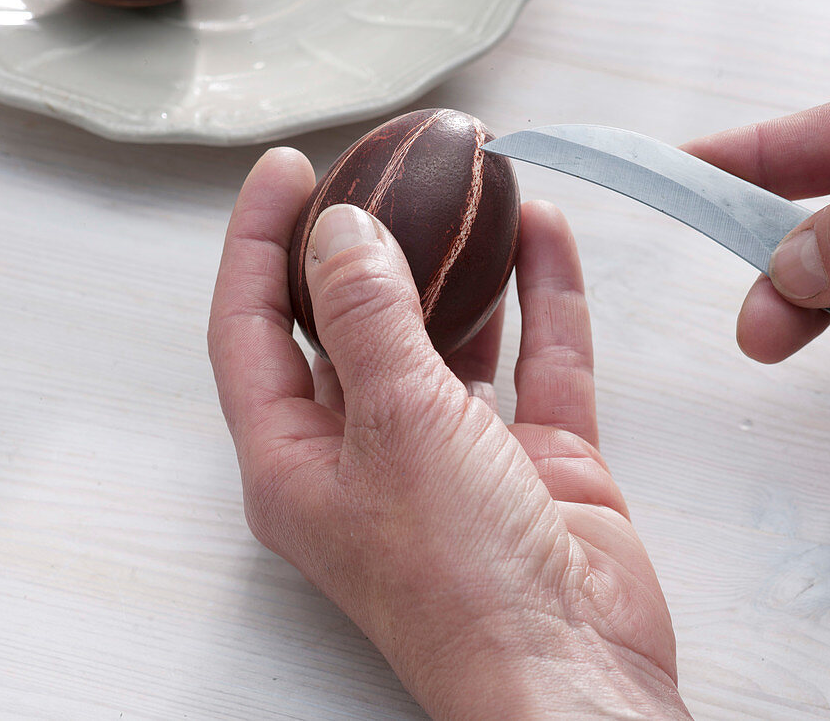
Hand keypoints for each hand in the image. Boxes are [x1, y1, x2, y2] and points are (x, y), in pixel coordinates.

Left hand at [208, 148, 690, 719]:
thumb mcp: (397, 425)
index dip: (256, 243)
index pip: (254, 331)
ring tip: (477, 185)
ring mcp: (459, 456)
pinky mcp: (537, 458)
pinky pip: (538, 360)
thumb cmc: (462, 578)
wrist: (575, 665)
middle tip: (390, 165)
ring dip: (466, 265)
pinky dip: (544, 298)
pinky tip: (546, 234)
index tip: (287, 168)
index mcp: (300, 462)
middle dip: (372, 241)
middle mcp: (371, 455)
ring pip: (454, 336)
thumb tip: (339, 233)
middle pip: (355, 324)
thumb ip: (366, 319)